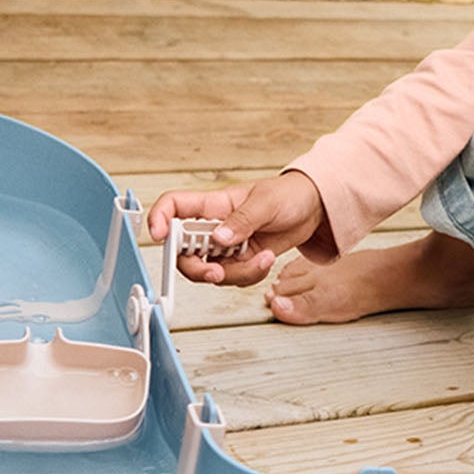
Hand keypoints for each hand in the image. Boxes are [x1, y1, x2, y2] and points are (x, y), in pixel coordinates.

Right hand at [147, 172, 327, 287]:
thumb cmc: (288, 195)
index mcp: (212, 204)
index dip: (159, 219)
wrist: (313, 210)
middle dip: (197, 268)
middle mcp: (214, 227)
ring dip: (235, 273)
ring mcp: (226, 246)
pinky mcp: (241, 261)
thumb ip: (242, 220)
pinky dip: (250, 275)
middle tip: (215, 272)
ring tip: (262, 258)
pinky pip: (235, 278)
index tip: (159, 235)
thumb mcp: (266, 202)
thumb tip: (219, 238)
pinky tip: (266, 260)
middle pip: (184, 253)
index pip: (173, 207)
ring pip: (211, 271)